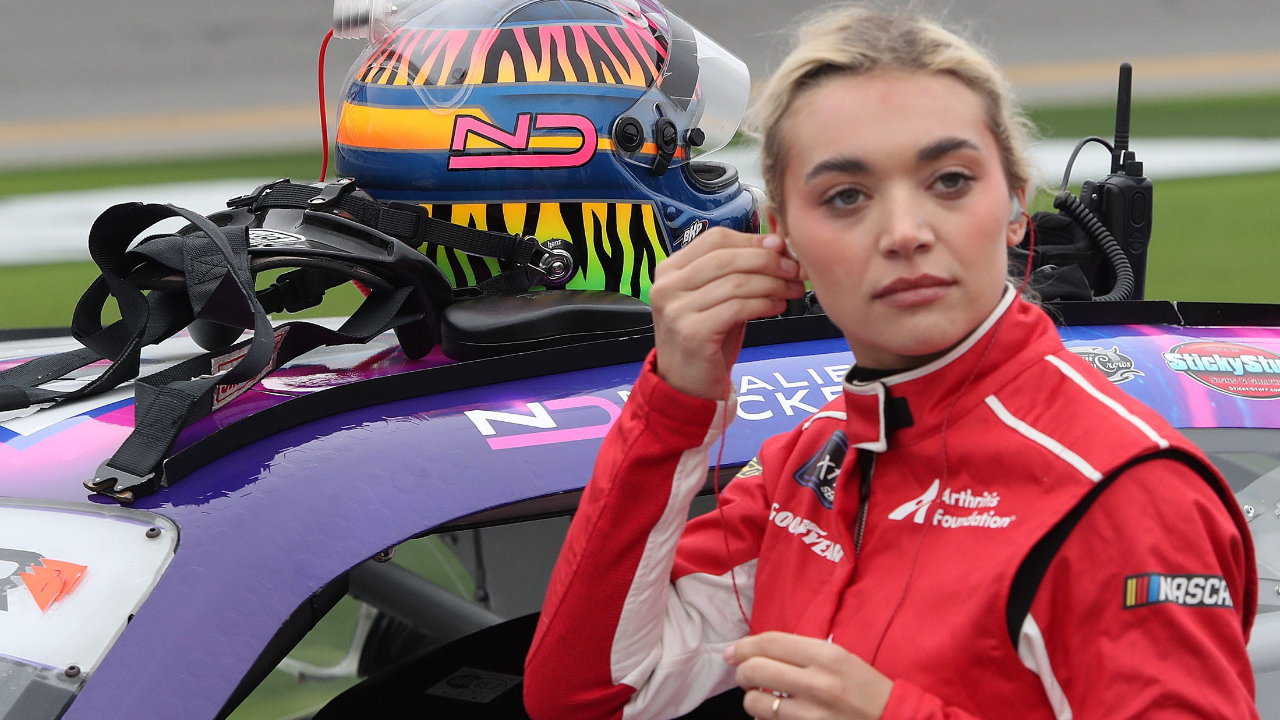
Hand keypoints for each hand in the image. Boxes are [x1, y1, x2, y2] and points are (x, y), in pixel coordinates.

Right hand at [649, 230, 805, 399]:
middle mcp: (667, 286)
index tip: (781, 248)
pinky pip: (738, 308)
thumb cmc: (706, 336)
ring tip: (791, 290)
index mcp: (670, 269)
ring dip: (772, 284)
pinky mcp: (692, 333)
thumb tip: (776, 242)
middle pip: (727, 257)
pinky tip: (777, 306)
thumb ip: (737, 269)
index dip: (752, 240)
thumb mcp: (717, 295)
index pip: (716, 239)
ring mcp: (676, 310)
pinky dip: (764, 304)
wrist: (686, 383)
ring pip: (736, 282)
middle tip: (794, 269)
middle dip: (768, 260)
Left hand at [724, 632, 892, 719]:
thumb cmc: (863, 687)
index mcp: (826, 656)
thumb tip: (752, 651)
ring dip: (753, 701)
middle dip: (743, 673)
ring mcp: (811, 715)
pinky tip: (779, 716)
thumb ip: (799, 651)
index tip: (732, 652)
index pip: (769, 643)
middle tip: (747, 676)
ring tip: (766, 699)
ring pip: (754, 704)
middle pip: (754, 671)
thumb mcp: (839, 657)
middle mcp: (816, 683)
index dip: (744, 646)